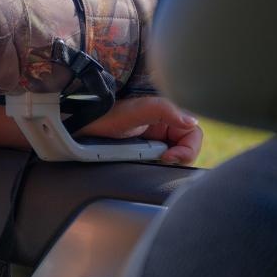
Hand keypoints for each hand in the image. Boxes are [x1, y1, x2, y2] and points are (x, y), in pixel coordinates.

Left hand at [79, 96, 202, 164]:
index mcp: (168, 115)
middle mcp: (165, 126)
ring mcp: (155, 139)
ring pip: (175, 156)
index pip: (193, 134)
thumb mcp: (137, 110)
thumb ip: (165, 111)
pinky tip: (149, 164)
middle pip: (188, 147)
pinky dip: (159, 165)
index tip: (168, 156)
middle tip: (161, 160)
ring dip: (169, 162)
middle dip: (180, 157)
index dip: (188, 148)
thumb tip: (191, 122)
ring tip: (153, 162)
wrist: (83, 127)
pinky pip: (161, 161)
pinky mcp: (146, 151)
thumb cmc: (107, 116)